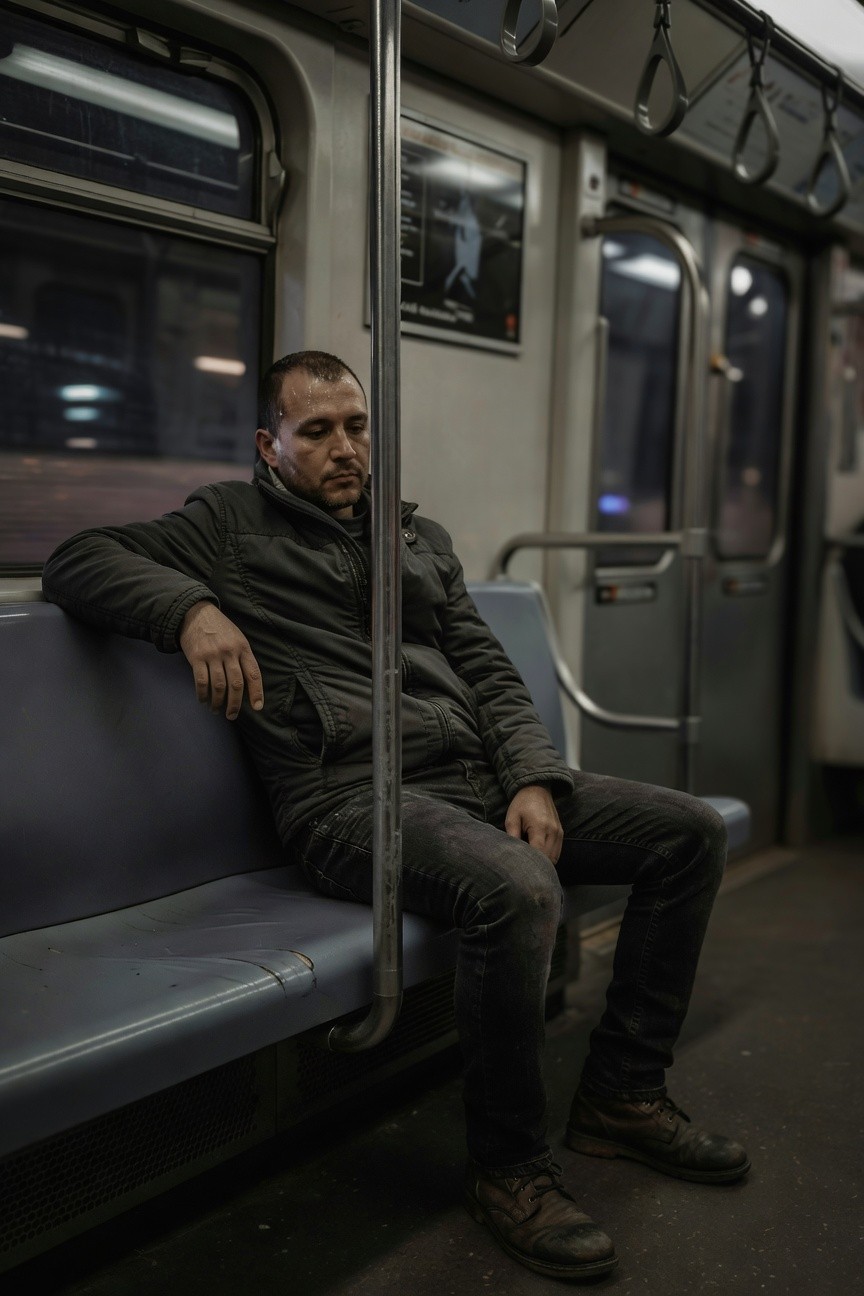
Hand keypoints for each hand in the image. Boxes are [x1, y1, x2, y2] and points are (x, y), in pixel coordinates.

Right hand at [179, 601, 263, 719]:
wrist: (196, 613)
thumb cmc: (220, 628)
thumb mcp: (237, 638)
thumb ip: (243, 657)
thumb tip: (246, 685)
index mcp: (243, 648)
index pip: (253, 674)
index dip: (256, 693)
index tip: (257, 707)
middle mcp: (229, 652)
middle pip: (236, 684)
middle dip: (235, 704)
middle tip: (232, 715)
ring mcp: (213, 655)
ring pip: (219, 686)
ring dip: (218, 702)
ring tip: (216, 710)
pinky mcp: (197, 657)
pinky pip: (202, 681)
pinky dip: (203, 694)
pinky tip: (203, 700)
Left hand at [504, 785, 562, 864]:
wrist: (536, 789)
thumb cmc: (522, 804)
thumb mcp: (512, 818)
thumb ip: (512, 837)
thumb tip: (512, 854)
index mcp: (540, 827)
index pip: (539, 854)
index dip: (531, 864)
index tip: (521, 869)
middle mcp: (553, 831)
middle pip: (548, 859)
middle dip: (537, 866)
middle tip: (525, 870)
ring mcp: (559, 832)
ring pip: (555, 858)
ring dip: (544, 863)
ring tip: (531, 864)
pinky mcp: (561, 833)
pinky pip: (557, 852)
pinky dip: (549, 857)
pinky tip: (539, 857)